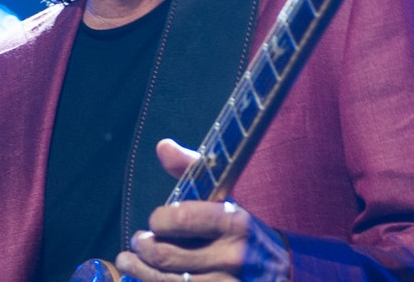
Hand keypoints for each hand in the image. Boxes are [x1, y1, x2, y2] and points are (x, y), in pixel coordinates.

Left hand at [112, 139, 290, 281]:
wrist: (285, 271)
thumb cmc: (244, 230)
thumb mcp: (227, 198)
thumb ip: (192, 170)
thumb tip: (162, 146)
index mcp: (234, 222)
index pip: (179, 218)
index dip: (158, 220)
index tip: (154, 222)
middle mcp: (232, 256)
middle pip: (165, 255)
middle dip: (142, 247)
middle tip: (136, 243)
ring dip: (139, 271)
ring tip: (129, 261)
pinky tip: (147, 280)